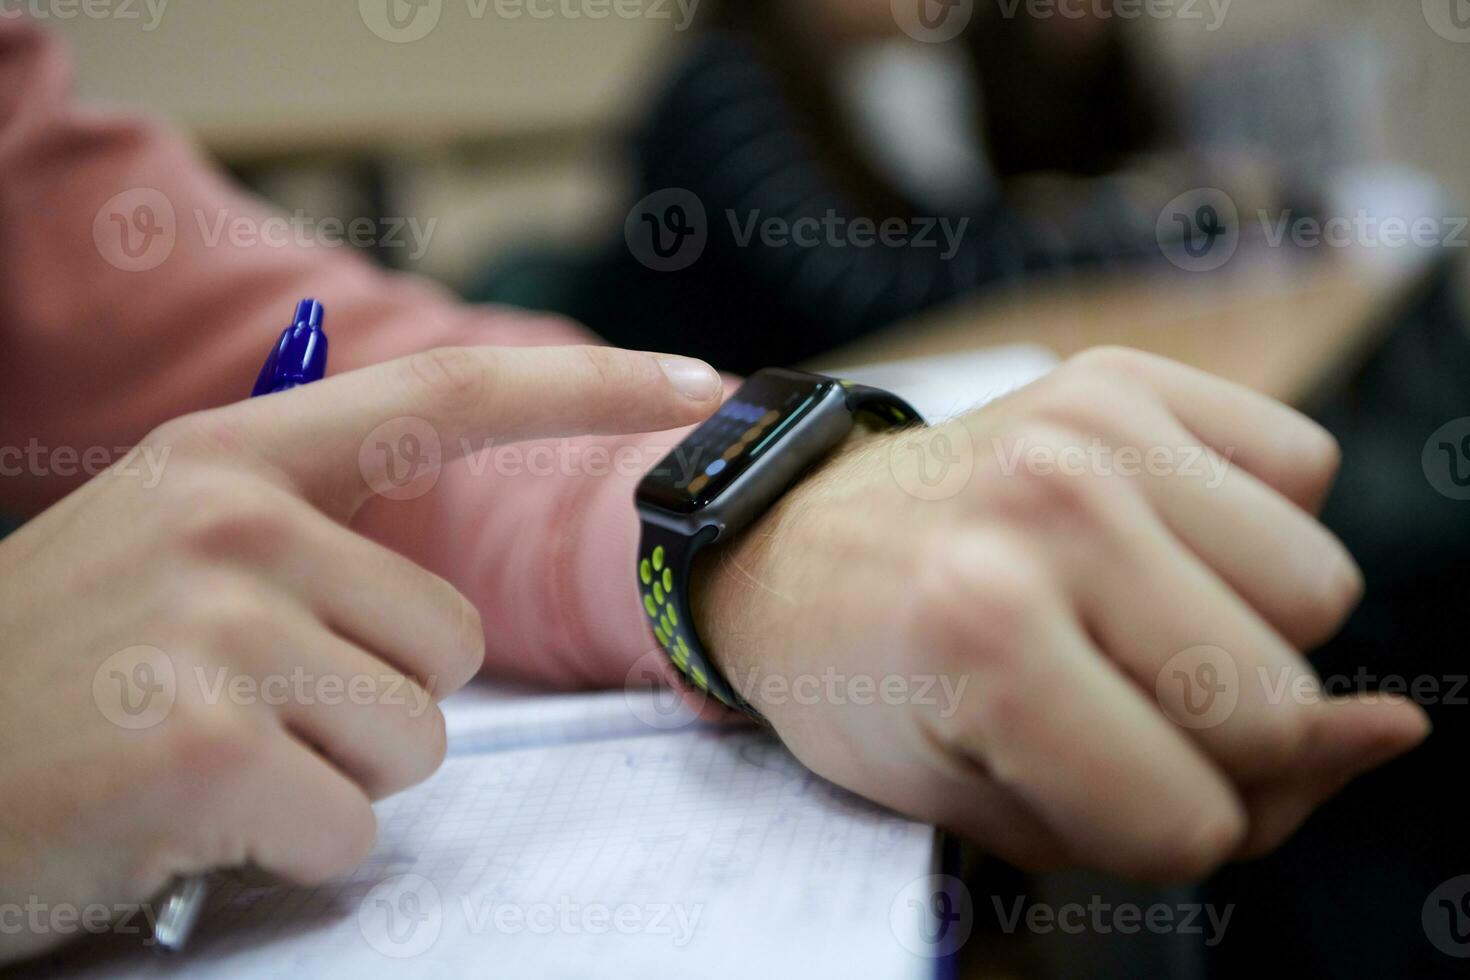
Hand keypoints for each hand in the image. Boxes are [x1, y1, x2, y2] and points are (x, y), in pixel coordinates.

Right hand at [0, 345, 720, 963]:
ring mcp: (220, 627)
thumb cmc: (46, 677)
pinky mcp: (207, 746)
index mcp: (228, 460)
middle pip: (450, 641)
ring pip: (417, 740)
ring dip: (332, 778)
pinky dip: (290, 853)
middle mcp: (232, 521)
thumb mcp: (157, 552)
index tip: (693, 383)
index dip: (584, 389)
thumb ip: (297, 533)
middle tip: (246, 716)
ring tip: (209, 763)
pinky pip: (355, 829)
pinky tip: (190, 824)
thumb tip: (437, 592)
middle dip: (376, 703)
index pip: (446, 397)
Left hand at [696, 347, 1429, 881]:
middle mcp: (1047, 511)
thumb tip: (1391, 726)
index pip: (1191, 821)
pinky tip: (1144, 535)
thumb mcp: (1002, 806)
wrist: (793, 549)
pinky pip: (1302, 467)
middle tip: (1094, 693)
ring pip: (1317, 587)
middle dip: (1206, 736)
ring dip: (1240, 625)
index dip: (1151, 830)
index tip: (1071, 779)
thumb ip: (1209, 805)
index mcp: (986, 641)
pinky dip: (1245, 520)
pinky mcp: (1119, 375)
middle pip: (1273, 703)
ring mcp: (1088, 427)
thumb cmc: (880, 689)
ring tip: (1116, 610)